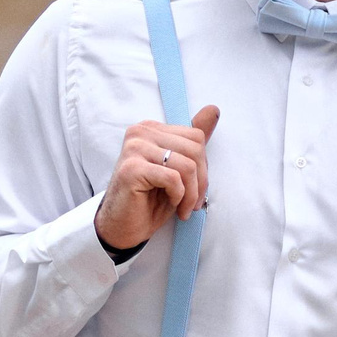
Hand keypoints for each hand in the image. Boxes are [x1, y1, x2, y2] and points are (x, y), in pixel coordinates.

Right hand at [95, 105, 218, 251]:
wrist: (123, 227)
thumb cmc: (150, 199)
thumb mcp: (178, 169)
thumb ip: (192, 141)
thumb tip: (213, 110)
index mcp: (150, 128)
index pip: (196, 137)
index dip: (203, 167)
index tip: (195, 188)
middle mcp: (139, 133)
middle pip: (195, 149)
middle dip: (200, 182)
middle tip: (192, 203)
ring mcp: (134, 149)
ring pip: (187, 166)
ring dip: (191, 194)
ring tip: (183, 208)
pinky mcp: (132, 169)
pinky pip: (173, 178)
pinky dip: (178, 196)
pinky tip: (171, 204)